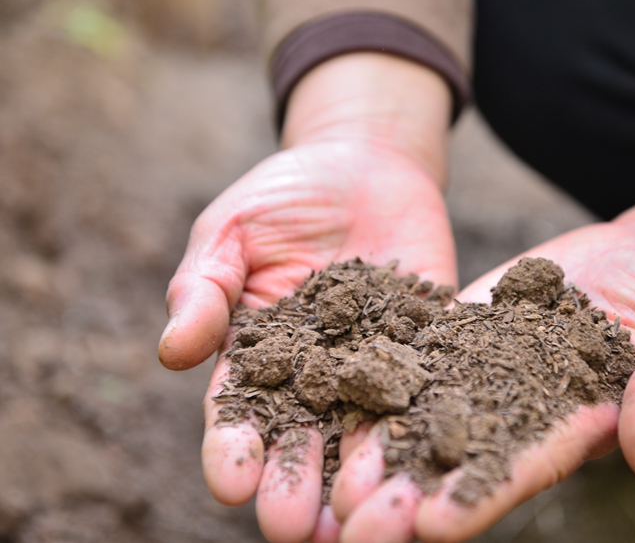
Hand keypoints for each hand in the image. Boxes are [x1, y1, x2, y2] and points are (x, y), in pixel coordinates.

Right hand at [158, 53, 455, 541]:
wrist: (364, 160)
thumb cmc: (283, 195)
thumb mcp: (232, 231)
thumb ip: (205, 289)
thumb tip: (170, 351)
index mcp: (259, 354)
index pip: (239, 411)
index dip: (232, 448)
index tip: (231, 483)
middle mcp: (318, 372)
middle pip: (303, 437)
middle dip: (295, 481)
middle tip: (293, 528)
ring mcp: (377, 361)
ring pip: (367, 429)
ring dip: (361, 474)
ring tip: (362, 519)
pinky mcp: (429, 341)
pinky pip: (430, 383)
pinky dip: (429, 419)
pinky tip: (431, 454)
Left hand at [330, 166, 634, 541]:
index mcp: (565, 436)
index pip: (515, 476)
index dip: (475, 501)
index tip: (431, 527)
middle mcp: (511, 415)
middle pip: (450, 460)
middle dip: (403, 492)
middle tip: (351, 525)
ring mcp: (480, 372)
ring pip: (418, 410)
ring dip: (375, 442)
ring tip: (327, 473)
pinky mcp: (460, 331)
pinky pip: (415, 348)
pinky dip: (376, 366)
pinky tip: (330, 382)